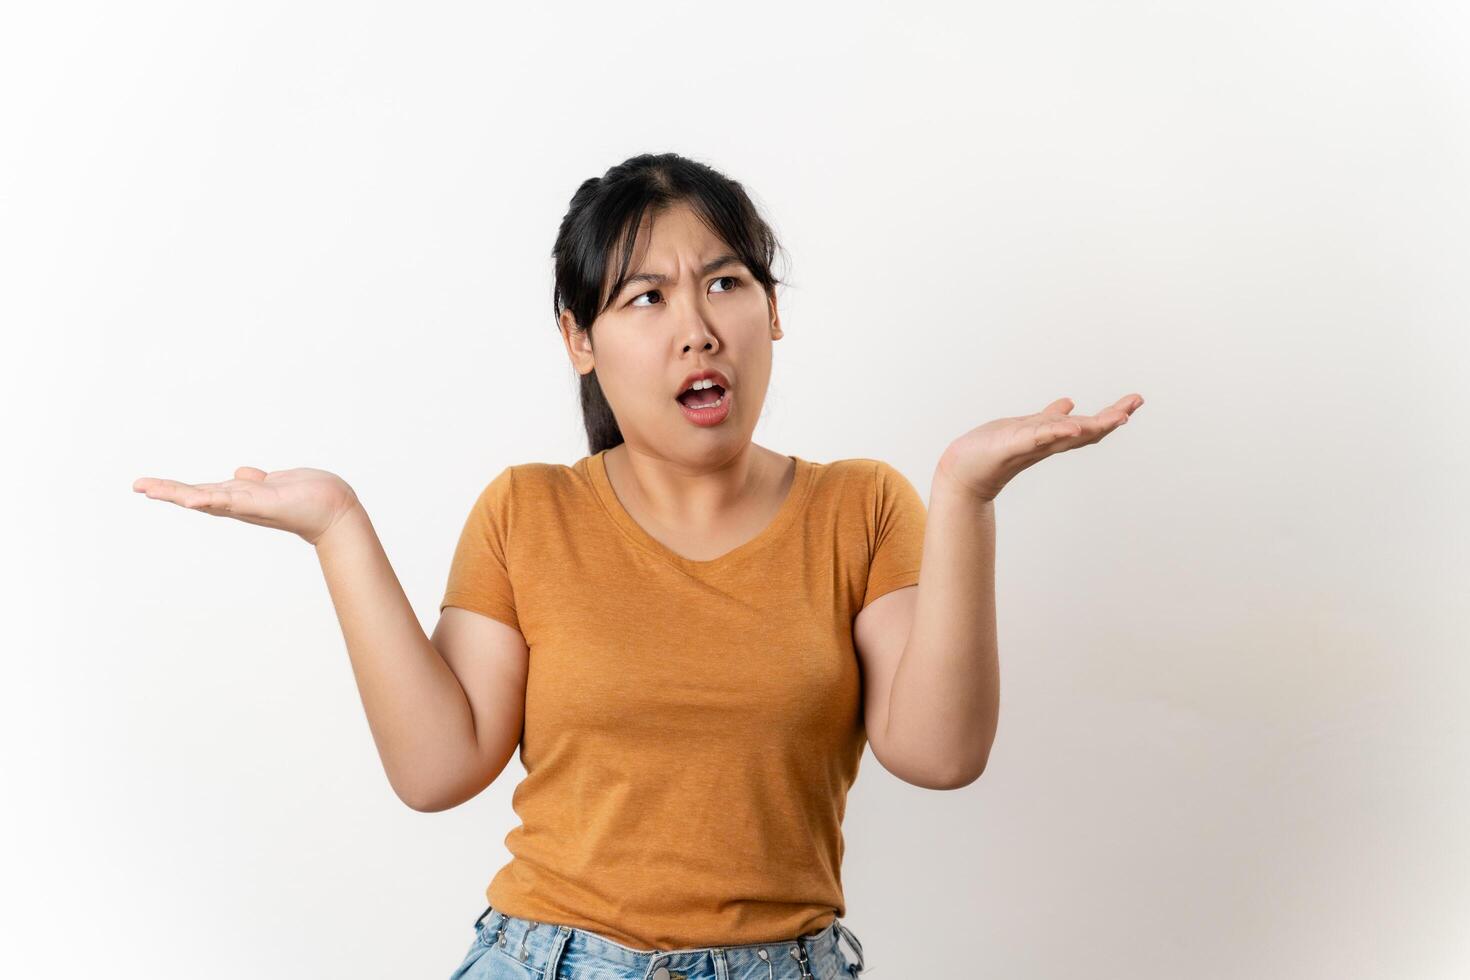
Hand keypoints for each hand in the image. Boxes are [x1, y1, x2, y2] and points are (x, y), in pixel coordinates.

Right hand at [131, 466, 361, 545]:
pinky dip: (212, 500)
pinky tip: (191, 500)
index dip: (176, 488)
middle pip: (196, 496)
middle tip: (137, 486)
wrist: (334, 509)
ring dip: (178, 494)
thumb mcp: (276, 484)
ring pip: (207, 498)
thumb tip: (243, 473)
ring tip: (151, 489)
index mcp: (240, 497)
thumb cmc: (309, 497)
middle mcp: (240, 504)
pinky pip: (232, 501)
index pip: (202, 491)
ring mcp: (249, 505)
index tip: (147, 485)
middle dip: (166, 491)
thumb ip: (256, 482)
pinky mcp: (262, 504)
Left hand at [936, 393, 1143, 500]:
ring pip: (1067, 434)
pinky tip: (1072, 425)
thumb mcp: (1025, 428)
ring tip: (1117, 417)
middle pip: (1085, 431)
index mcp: (1050, 436)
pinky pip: (1037, 438)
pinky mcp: (1010, 446)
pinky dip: (1055, 431)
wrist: (963, 472)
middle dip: (1110, 418)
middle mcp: (1045, 442)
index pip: (1086, 426)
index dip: (1110, 416)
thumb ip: (1048, 419)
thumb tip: (1068, 404)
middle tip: (1135, 405)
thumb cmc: (991, 451)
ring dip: (1092, 425)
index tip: (1134, 403)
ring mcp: (1029, 445)